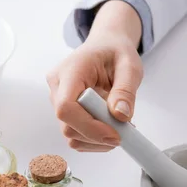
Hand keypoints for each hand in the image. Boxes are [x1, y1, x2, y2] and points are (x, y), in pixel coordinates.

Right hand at [46, 0, 142, 151]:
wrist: (106, 46)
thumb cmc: (116, 52)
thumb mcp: (129, 65)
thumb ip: (126, 90)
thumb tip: (120, 116)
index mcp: (70, 71)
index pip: (66, 108)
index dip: (90, 127)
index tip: (116, 134)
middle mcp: (57, 87)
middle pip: (68, 126)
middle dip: (98, 135)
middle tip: (125, 131)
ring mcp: (57, 101)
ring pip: (71, 135)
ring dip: (98, 139)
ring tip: (119, 126)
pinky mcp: (65, 112)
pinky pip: (76, 135)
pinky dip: (95, 139)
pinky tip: (110, 126)